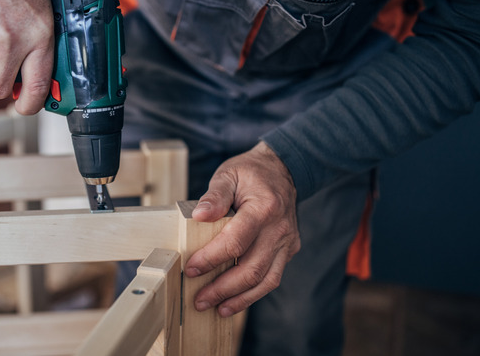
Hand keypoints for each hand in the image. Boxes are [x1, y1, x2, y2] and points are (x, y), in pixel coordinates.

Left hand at [185, 141, 299, 316]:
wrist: (283, 170)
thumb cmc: (251, 173)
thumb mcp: (229, 174)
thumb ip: (214, 195)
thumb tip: (199, 216)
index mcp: (264, 208)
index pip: (236, 241)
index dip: (211, 258)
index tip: (191, 269)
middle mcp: (280, 229)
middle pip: (252, 268)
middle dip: (223, 289)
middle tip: (199, 300)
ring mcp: (287, 242)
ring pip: (266, 280)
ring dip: (240, 298)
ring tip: (217, 309)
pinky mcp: (288, 250)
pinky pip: (272, 277)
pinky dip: (253, 293)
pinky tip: (234, 301)